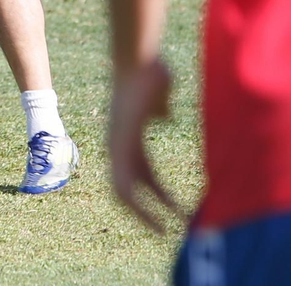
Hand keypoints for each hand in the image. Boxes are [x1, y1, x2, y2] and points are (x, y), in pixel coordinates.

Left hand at [107, 58, 181, 231]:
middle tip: (168, 230)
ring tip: (167, 231)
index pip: (139, 175)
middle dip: (146, 211)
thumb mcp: (157, 98)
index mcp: (127, 137)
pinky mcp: (119, 146)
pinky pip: (126, 184)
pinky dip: (142, 205)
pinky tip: (161, 217)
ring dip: (145, 214)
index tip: (174, 211)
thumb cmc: (151, 72)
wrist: (140, 60)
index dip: (155, 195)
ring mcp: (115, 146)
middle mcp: (117, 145)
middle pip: (126, 189)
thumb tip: (163, 117)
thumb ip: (159, 109)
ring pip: (123, 192)